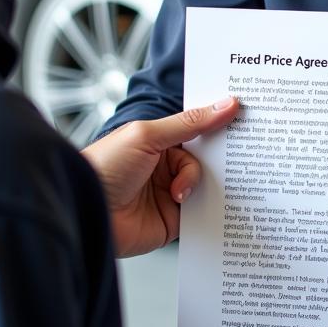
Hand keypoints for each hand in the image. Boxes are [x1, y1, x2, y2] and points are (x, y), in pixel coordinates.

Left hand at [82, 98, 238, 256]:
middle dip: (217, 158)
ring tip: (181, 191)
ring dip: (202, 186)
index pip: (197, 130)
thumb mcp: (148, 135)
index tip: (243, 118)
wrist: (85, 212)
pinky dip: (205, 210)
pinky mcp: (173, 221)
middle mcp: (165, 166)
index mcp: (158, 141)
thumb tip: (225, 104)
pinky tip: (197, 206)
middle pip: (206, 159)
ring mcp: (170, 194)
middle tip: (232, 155)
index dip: (218, 125)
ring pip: (206, 185)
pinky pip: (201, 213)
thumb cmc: (104, 168)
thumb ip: (190, 122)